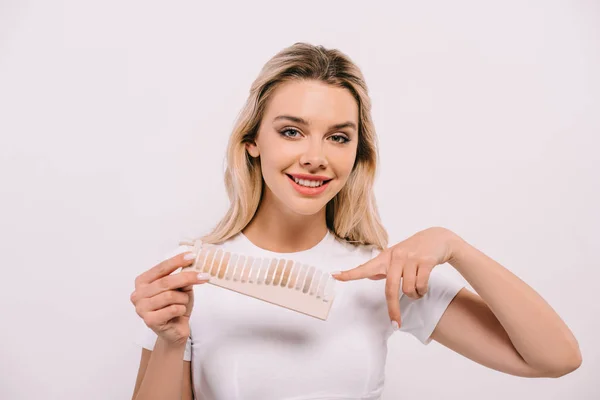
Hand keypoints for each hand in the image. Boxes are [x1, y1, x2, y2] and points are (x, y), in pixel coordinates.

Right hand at [130, 251, 210, 345]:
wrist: (174, 330)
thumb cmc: (175, 307)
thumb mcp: (181, 289)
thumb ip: (183, 277)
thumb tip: (192, 265)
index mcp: (143, 282)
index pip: (161, 268)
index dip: (177, 261)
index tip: (192, 256)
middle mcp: (138, 294)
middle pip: (166, 281)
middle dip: (187, 278)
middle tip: (203, 276)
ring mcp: (141, 308)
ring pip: (170, 296)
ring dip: (183, 298)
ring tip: (184, 303)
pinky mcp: (149, 320)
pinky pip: (172, 309)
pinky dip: (181, 309)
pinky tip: (179, 312)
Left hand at [332, 227, 459, 327]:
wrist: (438, 238)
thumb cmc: (414, 250)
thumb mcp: (396, 256)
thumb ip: (384, 267)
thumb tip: (370, 275)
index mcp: (385, 257)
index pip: (365, 267)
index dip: (350, 273)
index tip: (336, 276)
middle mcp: (396, 257)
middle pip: (390, 288)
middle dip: (393, 309)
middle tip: (396, 323)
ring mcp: (410, 258)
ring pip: (408, 289)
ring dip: (415, 295)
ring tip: (418, 290)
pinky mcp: (425, 261)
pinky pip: (421, 285)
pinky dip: (423, 291)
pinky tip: (424, 286)